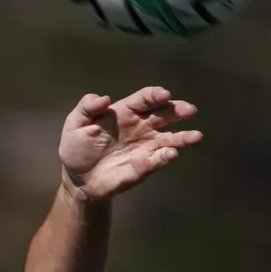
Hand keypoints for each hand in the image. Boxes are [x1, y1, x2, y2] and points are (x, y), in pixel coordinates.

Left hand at [58, 86, 201, 201]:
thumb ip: (87, 107)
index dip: (155, 95)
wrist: (78, 177)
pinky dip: (166, 157)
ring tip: (196, 136)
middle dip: (178, 110)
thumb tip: (104, 99)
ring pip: (171, 139)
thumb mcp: (74, 124)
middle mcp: (141, 127)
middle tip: (190, 110)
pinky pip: (159, 160)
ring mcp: (146, 146)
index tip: (164, 94)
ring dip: (184, 137)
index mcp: (125, 112)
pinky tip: (171, 154)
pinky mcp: (145, 166)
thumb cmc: (77, 146)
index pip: (144, 99)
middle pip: (164, 114)